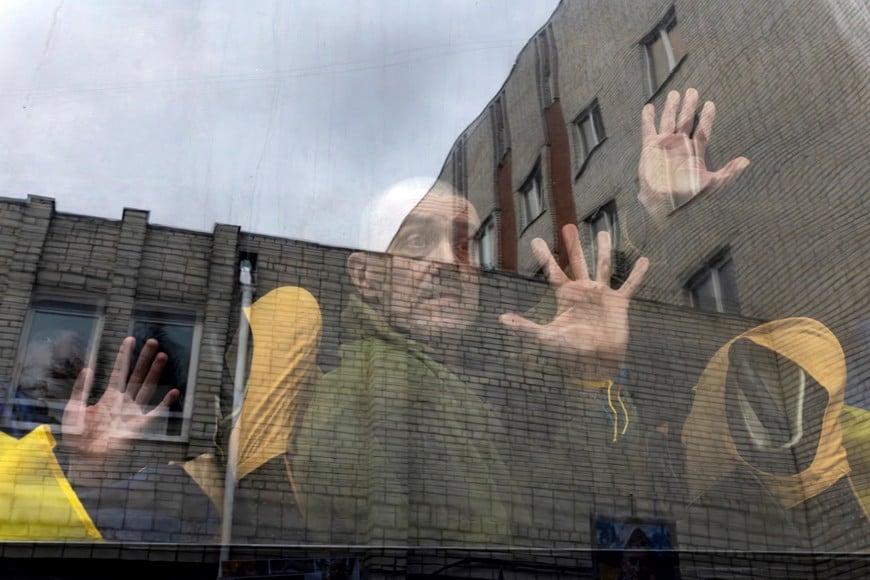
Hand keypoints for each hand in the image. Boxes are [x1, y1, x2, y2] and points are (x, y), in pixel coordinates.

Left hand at [62, 337, 178, 485]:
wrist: (85, 460)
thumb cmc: (76, 437)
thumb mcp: (73, 409)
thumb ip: (81, 389)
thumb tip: (88, 368)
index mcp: (108, 396)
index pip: (119, 370)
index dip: (124, 355)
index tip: (130, 339)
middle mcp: (123, 401)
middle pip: (137, 375)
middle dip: (145, 358)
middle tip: (153, 342)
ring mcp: (132, 412)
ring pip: (147, 387)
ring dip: (155, 372)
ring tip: (163, 356)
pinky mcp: (139, 426)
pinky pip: (155, 413)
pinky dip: (165, 403)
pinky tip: (173, 391)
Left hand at [499, 224, 648, 379]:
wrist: (597, 360)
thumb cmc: (571, 350)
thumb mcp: (546, 336)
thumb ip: (525, 326)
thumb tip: (501, 319)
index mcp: (566, 296)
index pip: (553, 271)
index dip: (544, 256)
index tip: (535, 240)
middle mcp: (583, 291)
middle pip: (577, 262)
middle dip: (572, 245)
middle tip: (568, 227)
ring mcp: (602, 295)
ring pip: (603, 266)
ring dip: (604, 250)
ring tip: (604, 233)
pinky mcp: (619, 302)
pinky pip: (630, 285)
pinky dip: (638, 274)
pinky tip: (645, 261)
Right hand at [639, 88, 748, 220]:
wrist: (662, 202)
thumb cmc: (686, 196)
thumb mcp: (711, 185)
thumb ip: (728, 173)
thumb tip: (746, 160)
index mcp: (694, 152)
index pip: (702, 130)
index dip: (706, 117)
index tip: (710, 104)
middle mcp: (680, 145)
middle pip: (686, 121)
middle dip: (689, 106)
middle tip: (692, 90)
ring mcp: (664, 145)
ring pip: (668, 121)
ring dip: (671, 107)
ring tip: (674, 93)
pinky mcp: (650, 147)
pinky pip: (648, 129)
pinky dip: (648, 119)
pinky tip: (649, 107)